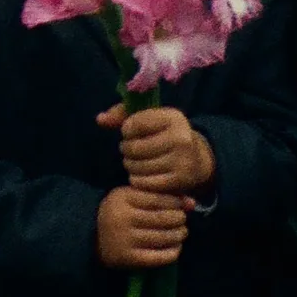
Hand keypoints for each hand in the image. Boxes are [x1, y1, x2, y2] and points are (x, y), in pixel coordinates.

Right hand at [96, 183, 189, 268]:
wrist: (92, 237)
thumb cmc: (119, 213)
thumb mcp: (134, 197)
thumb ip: (161, 196)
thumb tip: (192, 203)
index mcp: (121, 198)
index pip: (158, 199)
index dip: (176, 203)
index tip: (182, 206)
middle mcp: (122, 218)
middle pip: (163, 218)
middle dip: (179, 219)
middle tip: (181, 220)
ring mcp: (125, 240)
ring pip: (164, 237)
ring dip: (179, 235)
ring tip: (180, 233)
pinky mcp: (128, 258)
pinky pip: (160, 257)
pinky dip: (173, 252)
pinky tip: (174, 247)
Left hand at [99, 102, 217, 196]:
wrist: (196, 158)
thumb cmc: (163, 134)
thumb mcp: (148, 118)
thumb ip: (121, 114)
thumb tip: (100, 119)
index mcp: (173, 118)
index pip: (133, 124)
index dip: (126, 131)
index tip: (131, 133)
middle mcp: (181, 138)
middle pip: (134, 148)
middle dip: (126, 150)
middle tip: (130, 150)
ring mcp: (183, 160)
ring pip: (138, 166)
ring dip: (130, 165)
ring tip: (135, 161)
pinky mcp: (181, 179)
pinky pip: (145, 182)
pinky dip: (137, 179)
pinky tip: (140, 174)